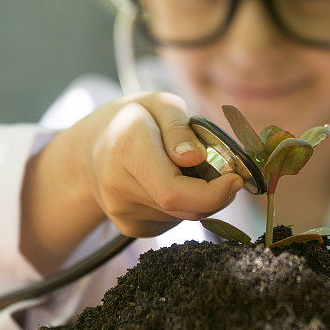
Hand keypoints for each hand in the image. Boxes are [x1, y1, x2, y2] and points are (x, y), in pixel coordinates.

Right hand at [73, 91, 244, 237]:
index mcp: (128, 149)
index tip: (236, 179)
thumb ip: (179, 127)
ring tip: (185, 168)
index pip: (173, 191)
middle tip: (224, 171)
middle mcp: (119, 186)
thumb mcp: (160, 103)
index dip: (212, 193)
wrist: (92, 147)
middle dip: (215, 193)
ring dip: (199, 196)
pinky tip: (171, 182)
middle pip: (184, 207)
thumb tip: (196, 158)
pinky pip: (173, 221)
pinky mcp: (129, 227)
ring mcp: (122, 212)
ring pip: (183, 216)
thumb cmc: (136, 117)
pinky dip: (184, 205)